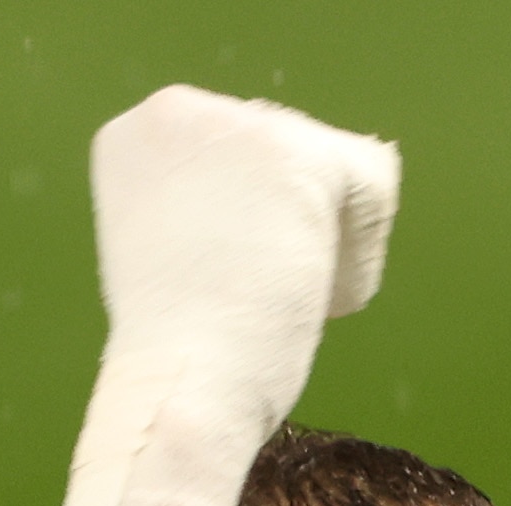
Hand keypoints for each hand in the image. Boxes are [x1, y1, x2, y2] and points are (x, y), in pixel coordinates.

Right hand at [85, 86, 396, 362]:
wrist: (180, 390)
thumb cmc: (179, 353)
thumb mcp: (174, 249)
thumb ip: (214, 205)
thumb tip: (292, 200)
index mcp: (138, 134)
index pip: (238, 155)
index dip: (246, 227)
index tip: (211, 279)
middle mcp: (176, 109)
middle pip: (287, 153)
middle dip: (285, 228)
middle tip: (242, 296)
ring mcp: (236, 124)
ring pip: (332, 172)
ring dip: (321, 246)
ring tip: (267, 296)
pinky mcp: (295, 153)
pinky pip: (372, 190)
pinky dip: (358, 258)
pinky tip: (310, 293)